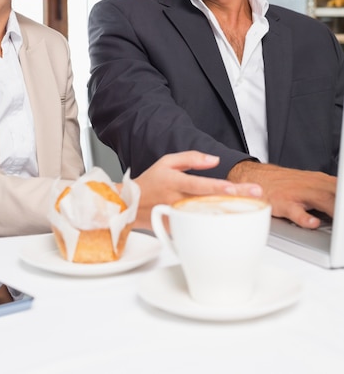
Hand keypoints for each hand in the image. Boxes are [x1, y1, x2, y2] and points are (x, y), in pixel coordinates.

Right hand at [133, 151, 262, 229]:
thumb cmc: (151, 182)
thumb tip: (214, 160)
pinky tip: (234, 221)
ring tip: (252, 208)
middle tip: (256, 194)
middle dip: (234, 197)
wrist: (131, 205)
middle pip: (209, 200)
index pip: (197, 184)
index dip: (214, 187)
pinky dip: (217, 224)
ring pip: (206, 216)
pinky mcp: (178, 229)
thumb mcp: (167, 161)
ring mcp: (178, 217)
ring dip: (229, 212)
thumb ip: (191, 158)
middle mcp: (177, 200)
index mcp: (174, 181)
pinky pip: (200, 227)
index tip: (231, 187)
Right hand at [227, 160, 336, 227]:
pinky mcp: (283, 202)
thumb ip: (331, 196)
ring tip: (341, 223)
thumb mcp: (312, 186)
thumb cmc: (288, 185)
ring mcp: (298, 193)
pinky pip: (296, 211)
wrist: (257, 177)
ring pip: (323, 201)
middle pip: (339, 194)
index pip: (343, 188)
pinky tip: (312, 223)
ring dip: (336, 211)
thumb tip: (340, 207)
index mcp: (323, 181)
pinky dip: (304, 218)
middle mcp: (314, 185)